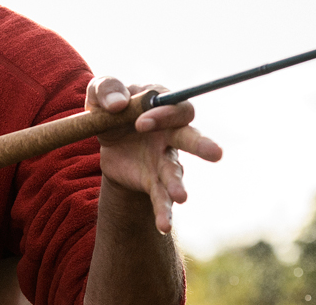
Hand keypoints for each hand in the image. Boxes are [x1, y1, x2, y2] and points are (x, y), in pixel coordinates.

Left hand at [86, 77, 222, 233]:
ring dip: (177, 184)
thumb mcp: (99, 94)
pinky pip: (160, 198)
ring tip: (181, 197)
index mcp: (162, 106)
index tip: (140, 123)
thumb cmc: (110, 109)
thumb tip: (117, 105)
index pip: (175, 108)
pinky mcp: (153, 182)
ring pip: (175, 171)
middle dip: (203, 145)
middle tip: (216, 154)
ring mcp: (165, 160)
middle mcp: (171, 133)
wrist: (106, 142)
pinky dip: (163, 211)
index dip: (163, 115)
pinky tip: (164, 225)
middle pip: (192, 137)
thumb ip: (106, 90)